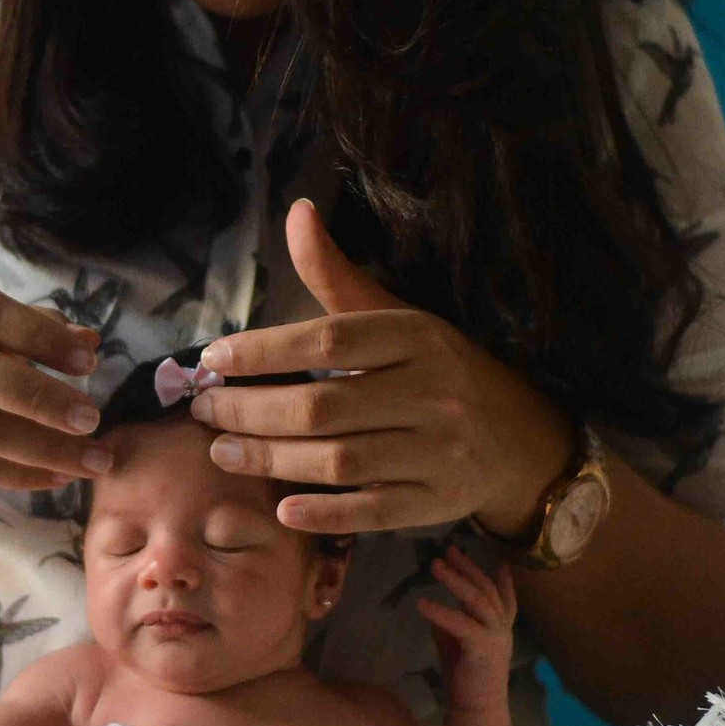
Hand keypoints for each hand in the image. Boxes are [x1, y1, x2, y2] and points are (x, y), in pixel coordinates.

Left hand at [188, 199, 574, 536]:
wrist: (519, 439)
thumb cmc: (437, 369)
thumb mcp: (395, 316)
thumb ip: (336, 274)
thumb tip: (296, 211)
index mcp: (416, 338)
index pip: (330, 341)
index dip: (266, 350)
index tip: (214, 357)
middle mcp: (431, 394)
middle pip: (324, 408)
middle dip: (252, 411)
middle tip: (204, 410)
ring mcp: (437, 453)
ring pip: (340, 461)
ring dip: (272, 460)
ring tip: (222, 451)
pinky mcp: (436, 503)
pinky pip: (373, 512)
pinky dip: (326, 513)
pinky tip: (284, 509)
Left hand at [416, 545, 516, 707]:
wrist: (477, 709)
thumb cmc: (467, 678)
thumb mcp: (457, 644)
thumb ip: (452, 624)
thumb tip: (436, 606)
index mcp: (500, 627)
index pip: (504, 597)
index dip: (503, 579)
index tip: (500, 560)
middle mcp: (502, 628)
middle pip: (486, 590)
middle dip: (468, 567)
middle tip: (449, 549)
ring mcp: (496, 636)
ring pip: (477, 600)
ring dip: (456, 580)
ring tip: (435, 565)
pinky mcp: (483, 647)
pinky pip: (461, 624)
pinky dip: (442, 612)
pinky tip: (422, 603)